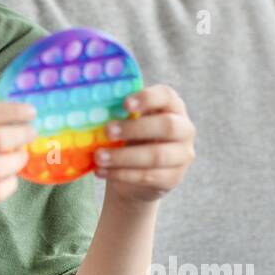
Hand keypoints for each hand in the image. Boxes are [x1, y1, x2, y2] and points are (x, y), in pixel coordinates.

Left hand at [92, 84, 195, 203]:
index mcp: (172, 106)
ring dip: (123, 157)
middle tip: (107, 131)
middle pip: (167, 126)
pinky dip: (121, 174)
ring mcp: (182, 155)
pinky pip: (148, 176)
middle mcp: (184, 129)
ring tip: (98, 157)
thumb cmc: (129, 137)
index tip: (124, 104)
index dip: (147, 98)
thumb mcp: (127, 121)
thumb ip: (118, 113)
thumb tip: (90, 109)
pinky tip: (101, 171)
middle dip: (134, 128)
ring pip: (157, 155)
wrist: (135, 174)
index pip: (166, 96)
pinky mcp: (174, 178)